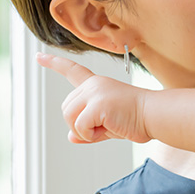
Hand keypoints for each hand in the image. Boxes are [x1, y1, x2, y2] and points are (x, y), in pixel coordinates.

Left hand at [37, 52, 151, 144]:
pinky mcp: (98, 104)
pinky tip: (110, 128)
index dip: (54, 64)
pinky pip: (80, 127)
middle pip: (66, 109)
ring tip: (108, 126)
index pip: (72, 71)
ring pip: (70, 118)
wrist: (155, 115)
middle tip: (104, 127)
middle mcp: (93, 84)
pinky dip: (91, 136)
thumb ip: (87, 129)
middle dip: (79, 125)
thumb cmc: (136, 119)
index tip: (39, 57)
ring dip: (85, 131)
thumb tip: (71, 137)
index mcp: (97, 84)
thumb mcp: (106, 125)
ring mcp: (95, 92)